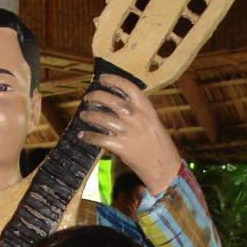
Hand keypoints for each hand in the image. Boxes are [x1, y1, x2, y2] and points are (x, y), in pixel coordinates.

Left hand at [78, 73, 180, 193]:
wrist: (165, 167)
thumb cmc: (159, 145)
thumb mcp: (152, 122)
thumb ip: (137, 113)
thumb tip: (116, 106)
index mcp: (146, 108)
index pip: (128, 87)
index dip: (113, 80)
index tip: (102, 79)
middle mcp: (136, 117)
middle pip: (111, 100)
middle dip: (95, 96)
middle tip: (87, 98)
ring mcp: (128, 131)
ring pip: (102, 118)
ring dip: (89, 116)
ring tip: (83, 115)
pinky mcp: (121, 146)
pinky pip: (99, 138)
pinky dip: (88, 137)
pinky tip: (82, 136)